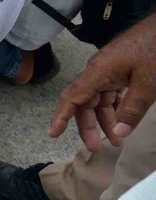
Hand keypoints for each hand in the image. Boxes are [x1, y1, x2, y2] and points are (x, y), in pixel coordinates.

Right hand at [50, 16, 155, 149]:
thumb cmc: (154, 51)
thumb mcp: (147, 84)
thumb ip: (131, 110)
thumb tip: (118, 134)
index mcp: (98, 72)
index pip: (72, 97)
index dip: (61, 116)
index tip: (53, 134)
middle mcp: (98, 71)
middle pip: (85, 102)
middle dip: (89, 126)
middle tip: (97, 148)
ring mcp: (109, 70)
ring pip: (99, 99)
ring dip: (105, 120)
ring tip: (116, 140)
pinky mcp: (120, 70)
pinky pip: (110, 93)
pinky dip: (115, 108)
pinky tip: (123, 121)